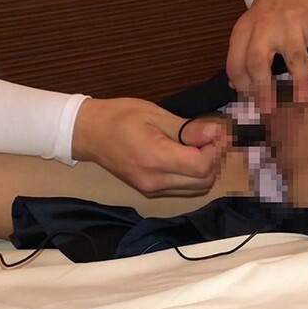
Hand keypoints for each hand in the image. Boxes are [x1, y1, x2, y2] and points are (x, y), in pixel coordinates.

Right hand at [72, 98, 221, 196]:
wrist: (90, 133)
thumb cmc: (121, 117)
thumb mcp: (156, 115)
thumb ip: (188, 129)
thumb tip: (216, 133)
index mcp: (155, 159)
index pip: (202, 166)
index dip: (216, 150)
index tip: (216, 133)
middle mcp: (155, 181)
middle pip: (204, 181)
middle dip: (214, 160)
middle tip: (211, 138)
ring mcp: (152, 190)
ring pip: (197, 189)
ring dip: (206, 170)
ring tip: (199, 146)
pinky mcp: (150, 193)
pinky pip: (184, 190)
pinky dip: (194, 176)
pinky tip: (188, 157)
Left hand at [227, 0, 307, 107]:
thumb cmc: (267, 17)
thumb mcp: (247, 31)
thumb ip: (242, 57)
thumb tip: (236, 87)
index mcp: (245, 32)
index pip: (236, 64)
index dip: (242, 87)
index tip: (250, 105)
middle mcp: (265, 28)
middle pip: (258, 61)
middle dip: (262, 89)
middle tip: (269, 110)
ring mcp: (291, 25)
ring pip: (294, 56)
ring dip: (299, 81)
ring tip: (303, 101)